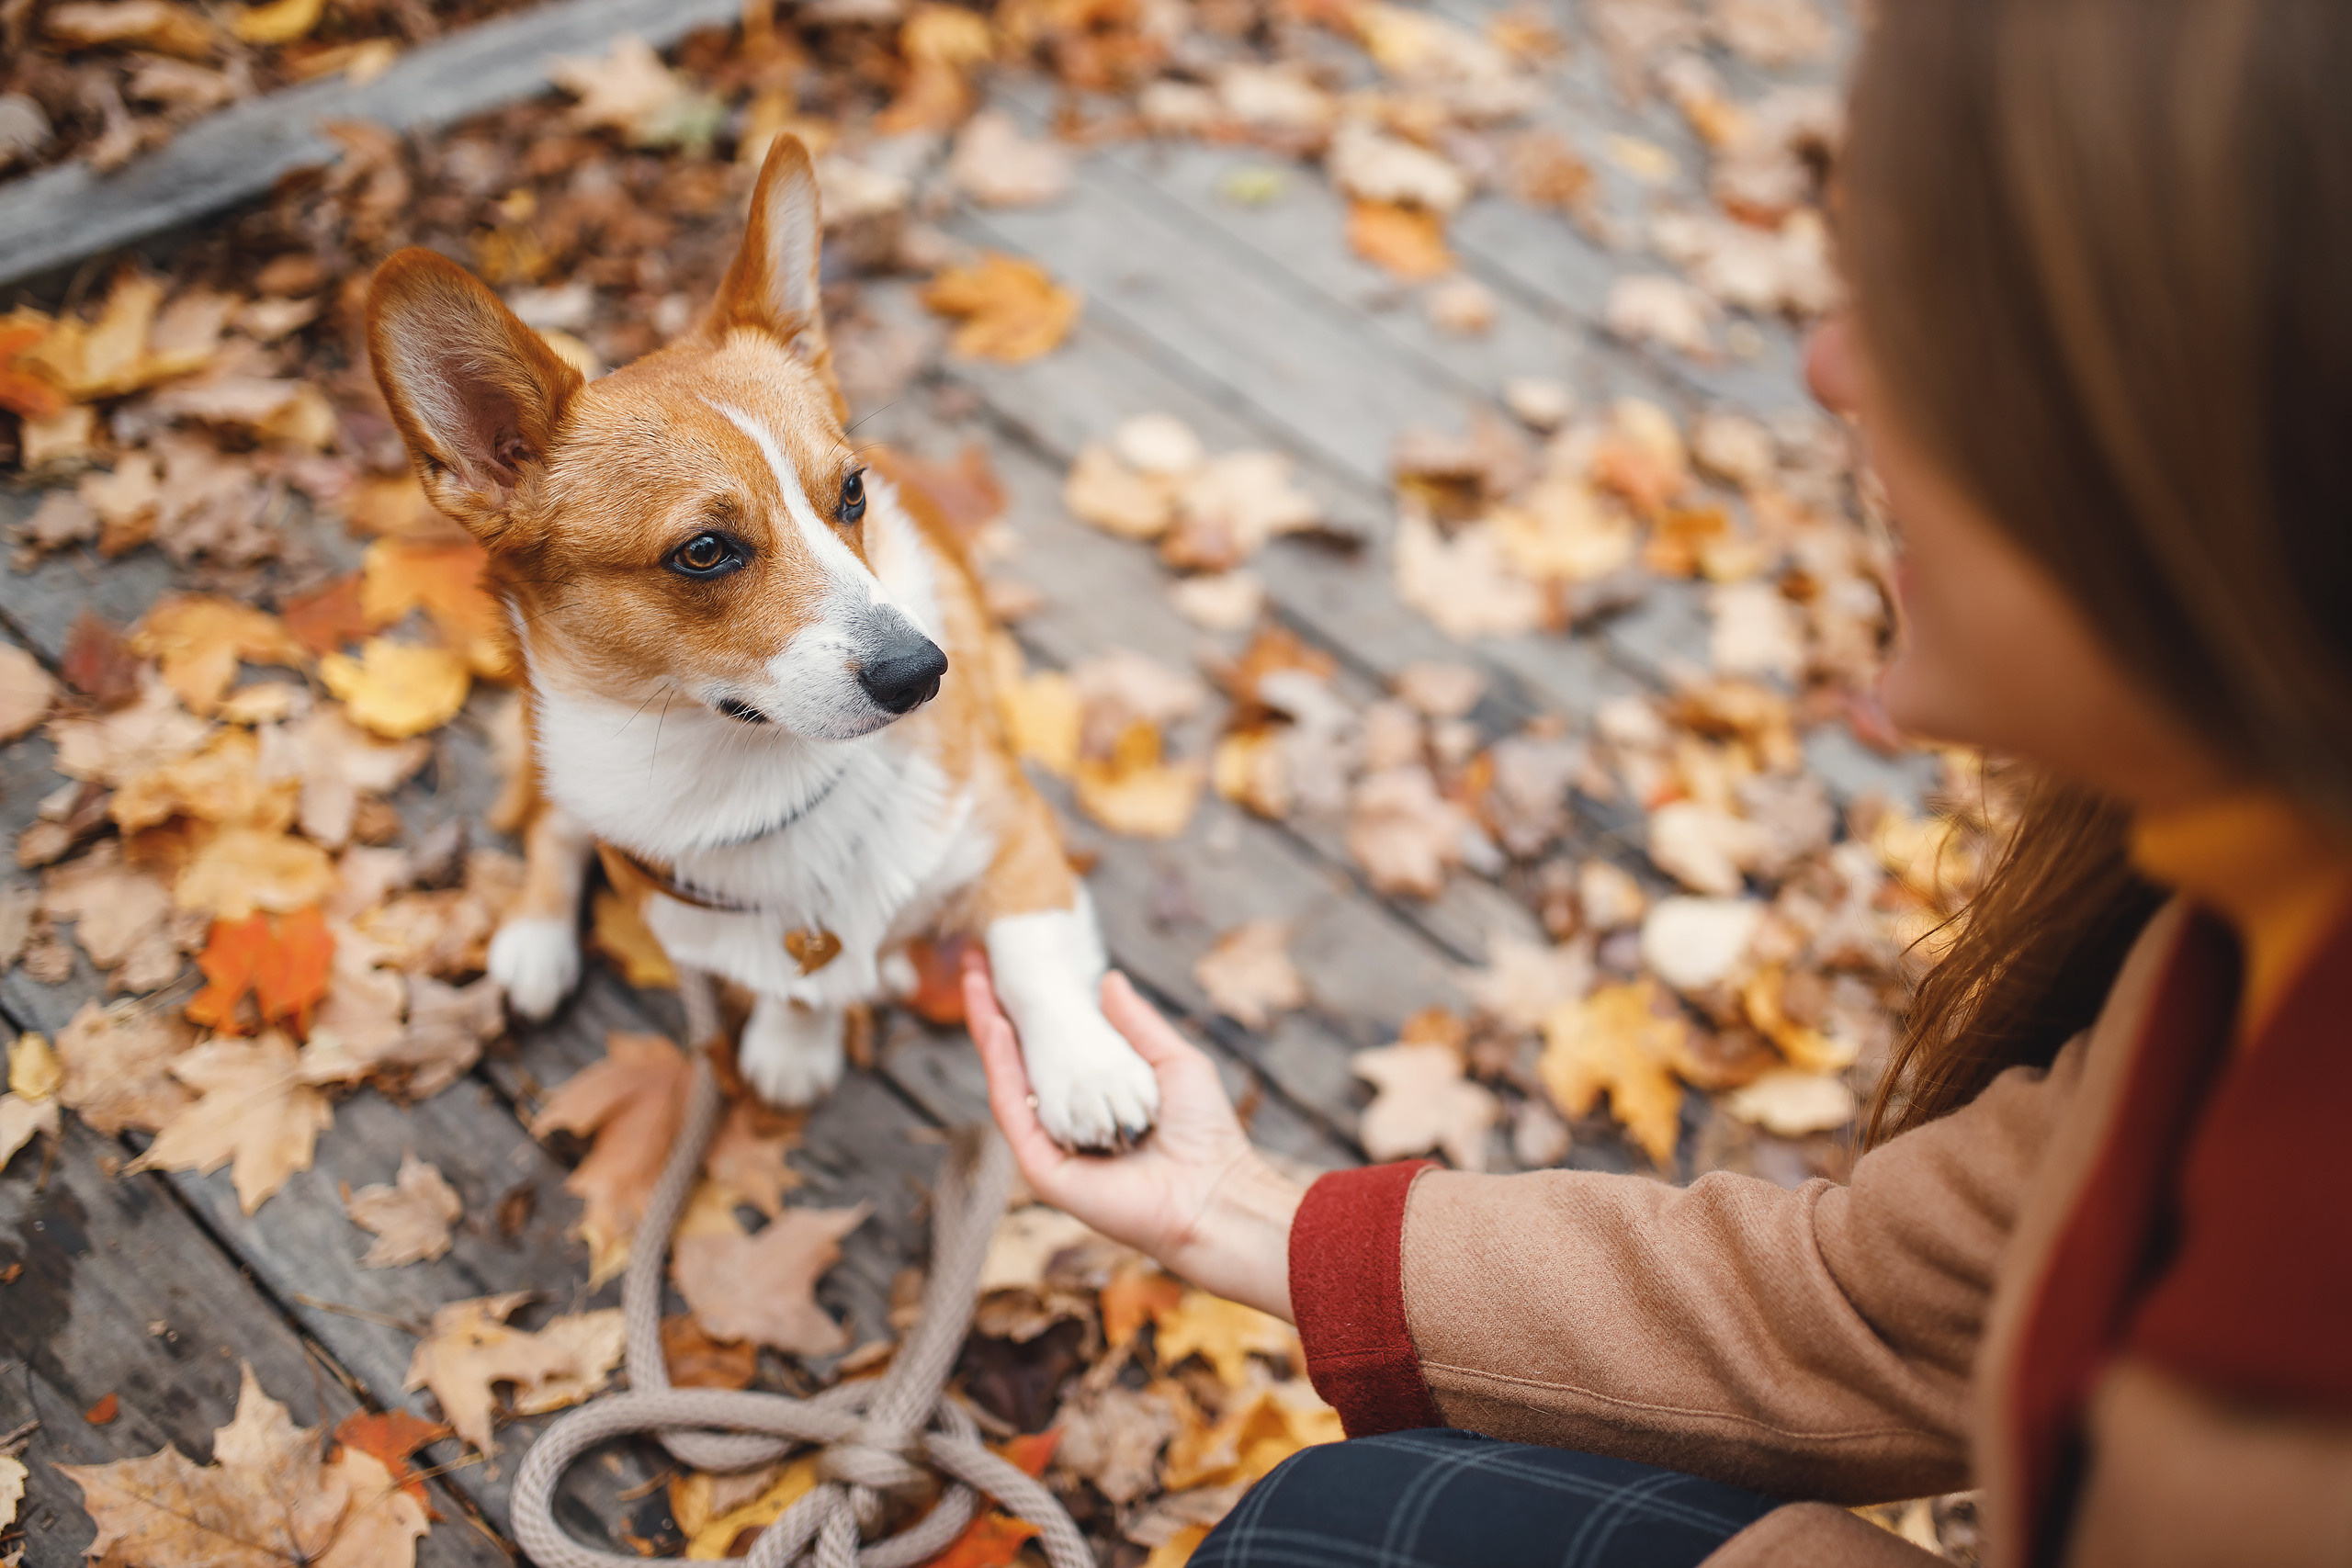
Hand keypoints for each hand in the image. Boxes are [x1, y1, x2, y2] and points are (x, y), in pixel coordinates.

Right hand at [965, 953, 1304, 1319]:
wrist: (1214, 1193)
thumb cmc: (1205, 1134)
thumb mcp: (1173, 1061)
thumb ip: (1136, 1025)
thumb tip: (1108, 979)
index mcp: (1097, 1099)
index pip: (1052, 1048)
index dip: (1031, 1009)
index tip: (1012, 966)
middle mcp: (1069, 1121)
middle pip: (1020, 1060)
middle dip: (995, 1011)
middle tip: (977, 964)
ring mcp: (1052, 1145)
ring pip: (1007, 1080)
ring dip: (988, 1029)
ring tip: (976, 981)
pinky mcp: (1043, 1168)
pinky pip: (1013, 1111)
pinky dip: (1000, 1067)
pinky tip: (995, 1027)